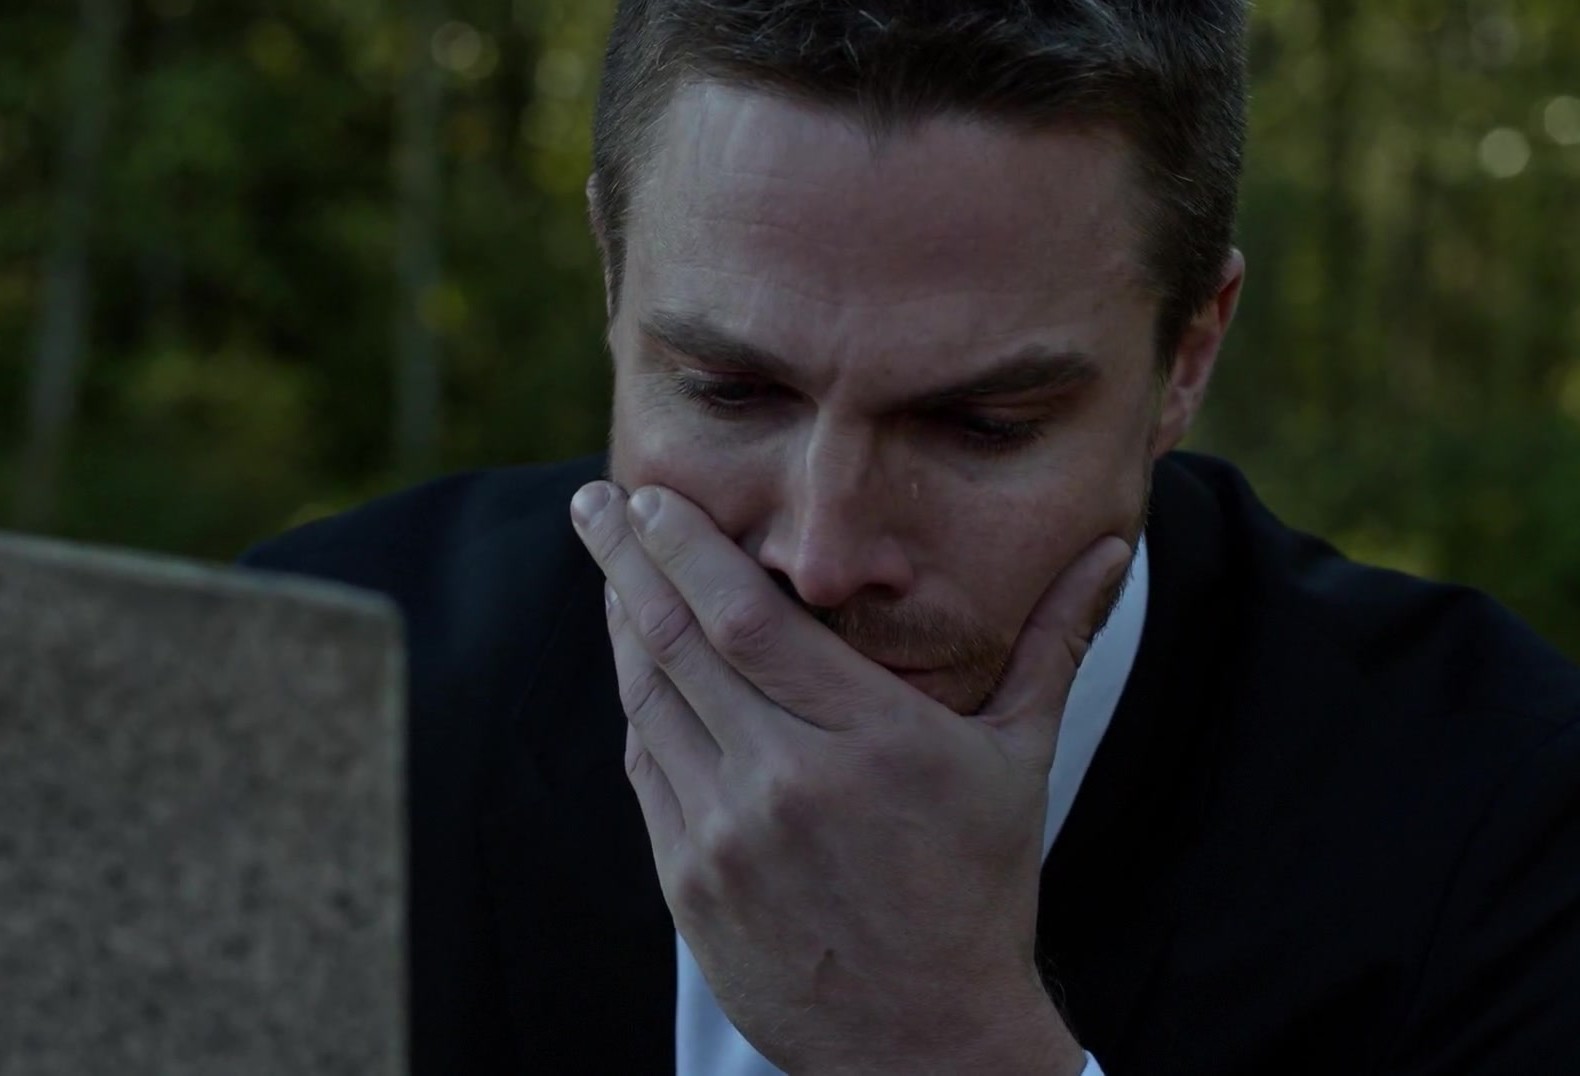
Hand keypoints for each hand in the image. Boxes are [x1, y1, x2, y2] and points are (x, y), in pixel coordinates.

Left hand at [570, 480, 1128, 1075]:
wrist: (925, 1042)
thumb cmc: (980, 890)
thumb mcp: (1018, 762)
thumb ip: (1052, 644)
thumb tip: (1110, 549)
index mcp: (871, 739)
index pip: (747, 616)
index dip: (687, 547)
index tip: (653, 496)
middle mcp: (787, 780)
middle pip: (677, 642)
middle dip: (625, 559)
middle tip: (595, 502)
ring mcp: (727, 835)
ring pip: (647, 701)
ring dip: (622, 625)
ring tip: (610, 568)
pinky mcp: (688, 883)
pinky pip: (645, 768)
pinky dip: (637, 707)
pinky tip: (637, 665)